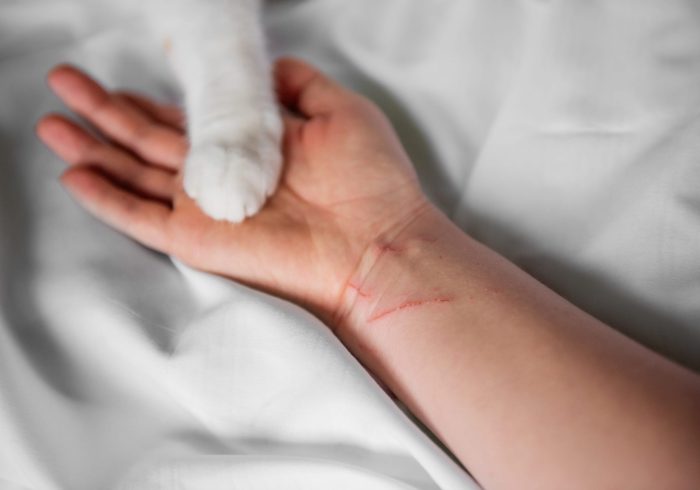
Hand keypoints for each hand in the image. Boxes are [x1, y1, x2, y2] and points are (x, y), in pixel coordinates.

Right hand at [37, 58, 429, 324]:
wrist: (378, 240)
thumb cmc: (371, 179)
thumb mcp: (338, 109)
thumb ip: (296, 86)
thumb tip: (267, 68)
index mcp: (250, 144)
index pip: (186, 120)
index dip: (151, 99)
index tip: (120, 80)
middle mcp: (222, 175)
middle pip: (148, 140)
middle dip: (104, 113)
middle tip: (64, 85)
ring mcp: (206, 207)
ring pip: (134, 173)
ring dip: (91, 148)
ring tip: (51, 125)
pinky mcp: (197, 238)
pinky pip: (139, 218)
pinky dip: (105, 198)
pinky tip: (73, 175)